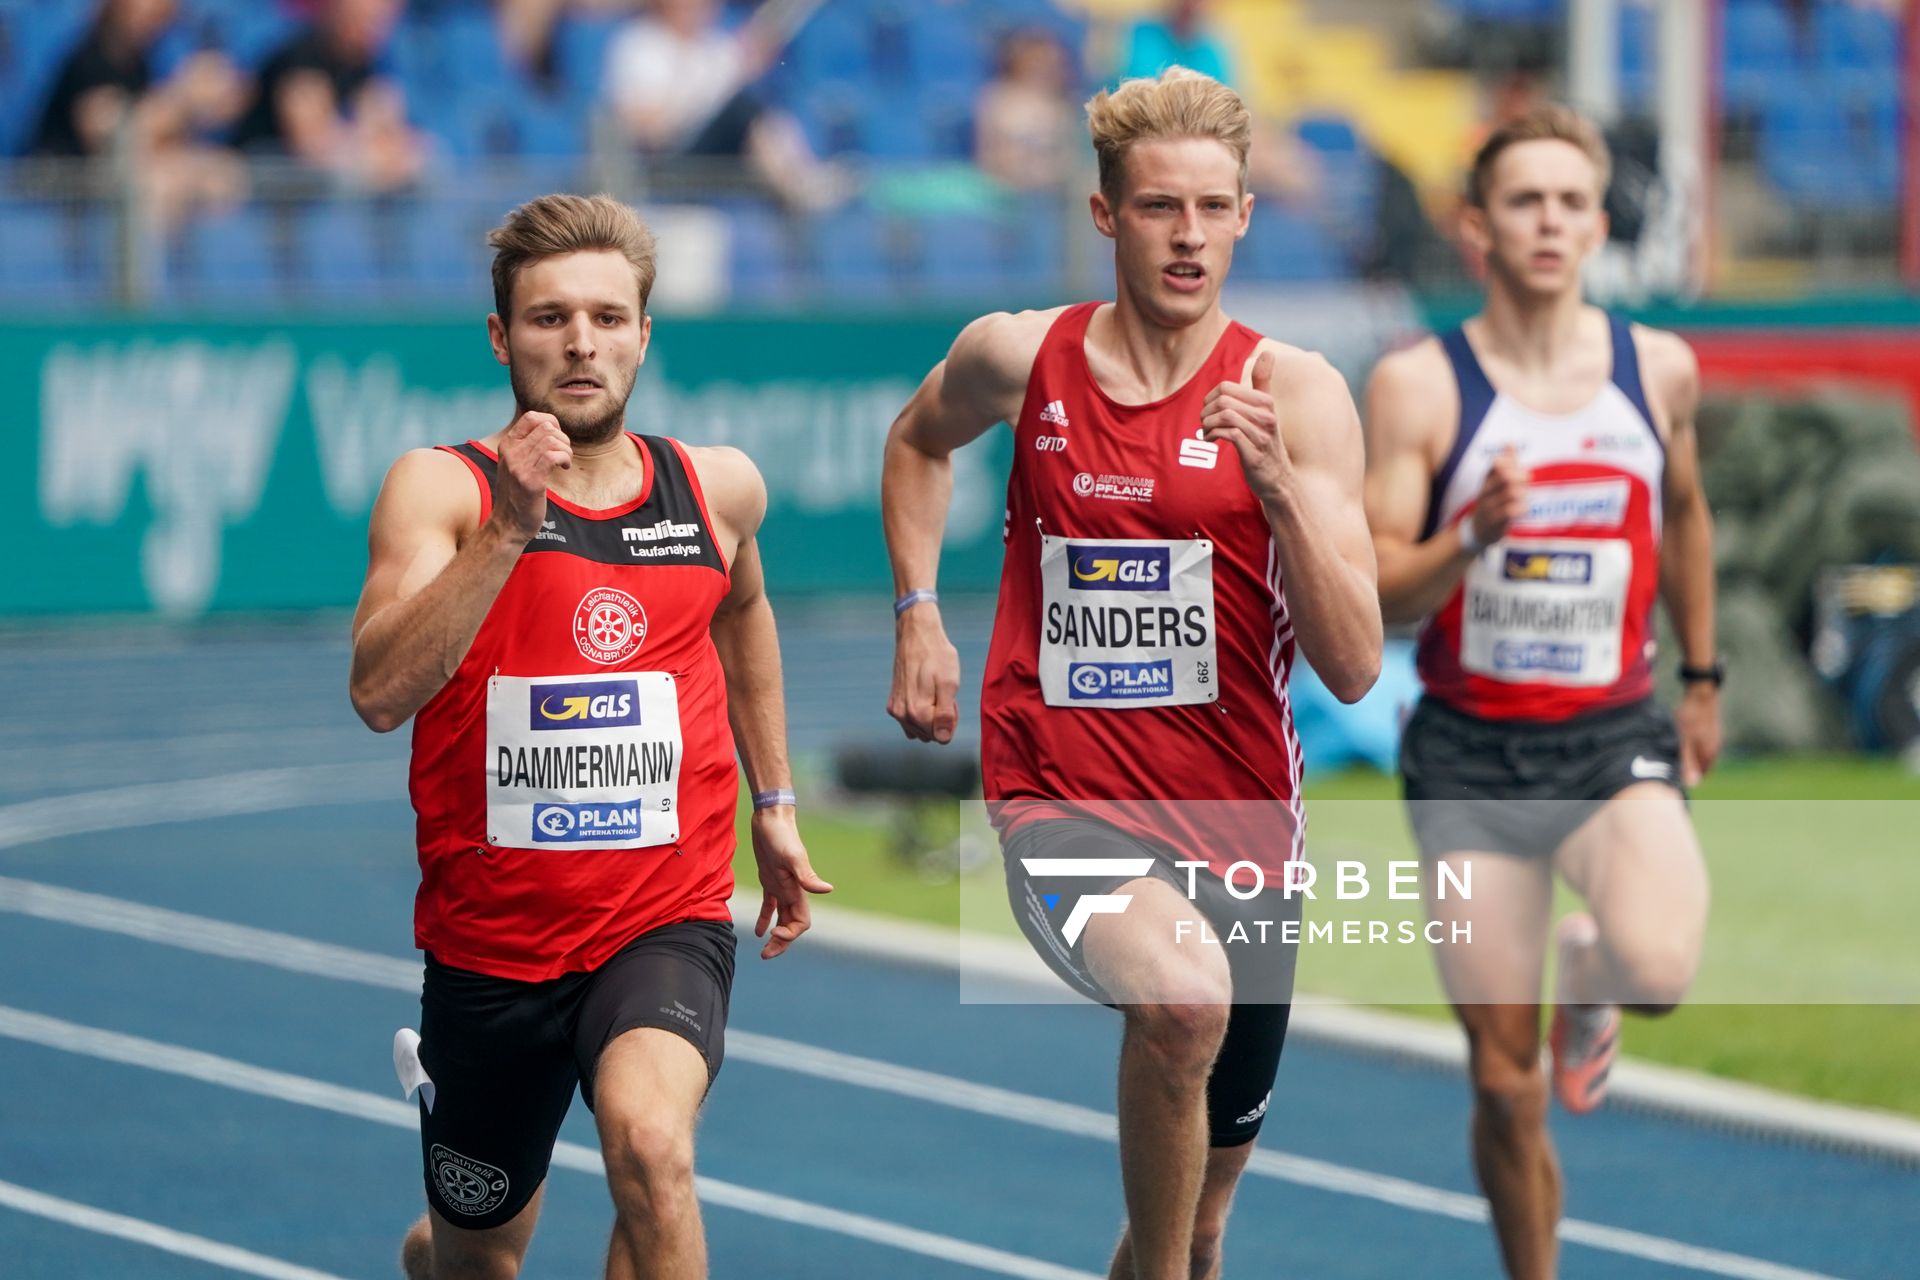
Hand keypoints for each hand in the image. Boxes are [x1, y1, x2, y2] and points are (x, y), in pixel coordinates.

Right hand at [492, 411, 570, 540]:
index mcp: (507, 445)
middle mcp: (511, 452)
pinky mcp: (531, 481)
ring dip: (565, 451)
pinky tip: (563, 468)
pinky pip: (553, 456)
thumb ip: (527, 446)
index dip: (551, 422)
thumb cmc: (518, 494)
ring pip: (552, 440)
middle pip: (546, 428)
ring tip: (563, 463)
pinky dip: (564, 459)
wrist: (509, 524)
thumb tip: (550, 427)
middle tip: (563, 456)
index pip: (531, 417)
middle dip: (563, 439)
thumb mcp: (516, 464)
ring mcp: (519, 466)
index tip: (556, 439)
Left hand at [751, 808, 831, 958]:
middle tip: (765, 955)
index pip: (801, 922)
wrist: (771, 817)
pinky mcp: (770, 879)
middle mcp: (792, 890)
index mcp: (799, 889)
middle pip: (792, 924)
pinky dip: (764, 918)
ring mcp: (782, 885)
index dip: (791, 933)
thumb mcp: (792, 856)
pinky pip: (770, 905)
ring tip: (763, 951)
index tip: (773, 933)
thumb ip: (807, 875)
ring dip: (775, 935)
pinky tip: (757, 931)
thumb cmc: (781, 835)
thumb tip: (828, 890)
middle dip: (781, 942)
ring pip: (782, 918)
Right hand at [887, 607, 961, 743]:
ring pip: (920, 730)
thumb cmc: (937, 656)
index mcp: (918, 712)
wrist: (916, 635)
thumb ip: (946, 715)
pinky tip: (922, 693)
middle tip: (943, 694)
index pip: (942, 737)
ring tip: (933, 692)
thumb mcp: (950, 684)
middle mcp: (903, 715)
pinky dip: (918, 713)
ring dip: (929, 717)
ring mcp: (895, 710)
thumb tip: (942, 739)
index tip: (950, 700)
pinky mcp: (893, 703)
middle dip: (940, 720)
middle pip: (930, 735)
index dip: (951, 720)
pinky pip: (909, 722)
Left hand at [1201, 350, 1291, 506]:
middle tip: (1205, 424)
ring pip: (1225, 415)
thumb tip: (1268, 352)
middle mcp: (1267, 416)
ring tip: (1207, 432)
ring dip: (1208, 425)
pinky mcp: (1254, 453)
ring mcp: (1261, 435)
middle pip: (1223, 400)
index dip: (1210, 398)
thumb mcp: (1267, 411)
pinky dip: (1213, 436)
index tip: (1209, 411)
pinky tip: (1212, 441)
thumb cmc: (1267, 443)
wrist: (1279, 480)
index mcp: (1266, 403)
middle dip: (1206, 412)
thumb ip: (1263, 383)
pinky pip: (1229, 434)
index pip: (1227, 387)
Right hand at [1469, 446, 1529, 547]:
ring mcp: (1488, 506)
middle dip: (1520, 476)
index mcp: (1486, 480)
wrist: (1478, 529)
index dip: (1511, 463)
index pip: (1497, 464)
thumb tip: (1510, 442)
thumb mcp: (1494, 481)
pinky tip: (1523, 509)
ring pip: (1510, 494)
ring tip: (1524, 496)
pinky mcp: (1494, 521)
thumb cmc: (1491, 501)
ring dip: (1523, 493)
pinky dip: (1521, 508)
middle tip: (1528, 479)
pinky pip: (1509, 512)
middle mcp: (1485, 491)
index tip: (1521, 469)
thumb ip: (1505, 463)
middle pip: (1505, 477)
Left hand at [1675, 683, 1721, 786]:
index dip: (1685, 778)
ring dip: (1687, 757)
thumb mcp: (1684, 741)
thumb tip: (1692, 783)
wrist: (1700, 694)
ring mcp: (1713, 739)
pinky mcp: (1709, 730)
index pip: (1699, 776)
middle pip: (1699, 766)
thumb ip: (1688, 762)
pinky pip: (1699, 745)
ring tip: (1671, 752)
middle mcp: (1714, 748)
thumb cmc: (1690, 718)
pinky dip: (1689, 747)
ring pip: (1698, 755)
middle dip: (1686, 768)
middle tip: (1667, 764)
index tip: (1671, 774)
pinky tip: (1679, 740)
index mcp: (1709, 754)